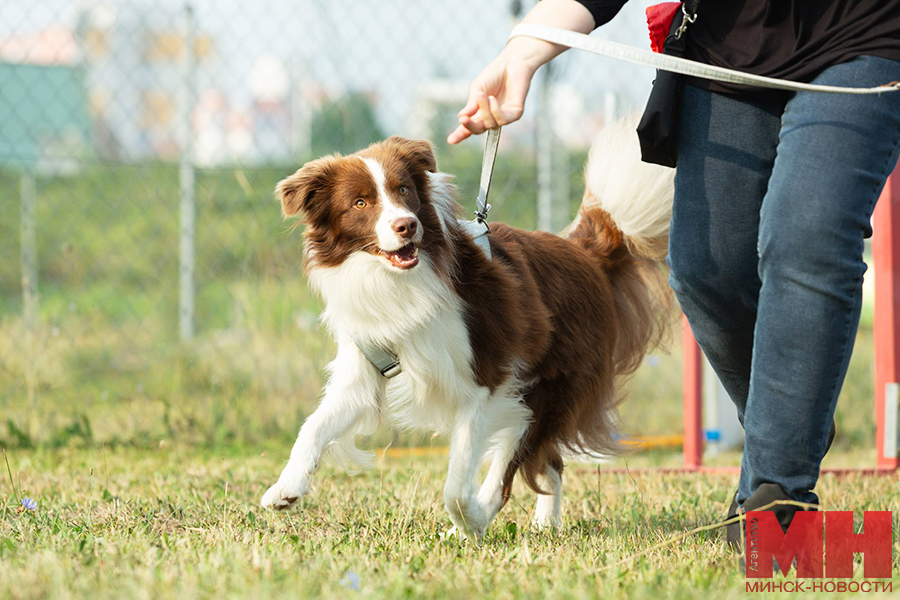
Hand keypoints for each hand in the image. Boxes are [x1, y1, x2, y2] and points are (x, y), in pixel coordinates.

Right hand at [445, 0, 594, 144]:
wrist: (512, 63)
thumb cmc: (494, 74)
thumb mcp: (477, 89)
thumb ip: (471, 104)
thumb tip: (461, 118)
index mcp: (479, 111)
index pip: (469, 126)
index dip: (460, 134)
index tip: (450, 141)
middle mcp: (491, 116)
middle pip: (478, 130)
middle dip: (470, 126)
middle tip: (463, 120)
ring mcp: (503, 116)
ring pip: (490, 124)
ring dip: (484, 111)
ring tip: (483, 95)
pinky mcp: (515, 114)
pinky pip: (502, 120)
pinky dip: (495, 110)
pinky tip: (492, 99)